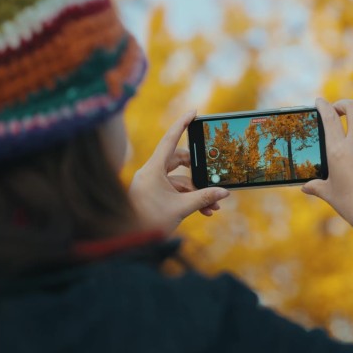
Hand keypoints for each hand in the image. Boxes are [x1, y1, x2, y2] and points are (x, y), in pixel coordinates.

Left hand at [129, 110, 229, 232]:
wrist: (129, 240)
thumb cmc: (148, 222)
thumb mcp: (181, 208)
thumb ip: (203, 198)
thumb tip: (224, 193)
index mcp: (153, 169)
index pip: (170, 140)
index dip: (182, 124)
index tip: (194, 112)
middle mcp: (151, 173)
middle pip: (178, 161)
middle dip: (198, 171)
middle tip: (213, 174)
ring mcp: (152, 184)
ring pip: (179, 180)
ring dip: (197, 191)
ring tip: (213, 206)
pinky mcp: (154, 194)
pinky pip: (175, 191)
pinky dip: (189, 198)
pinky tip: (204, 211)